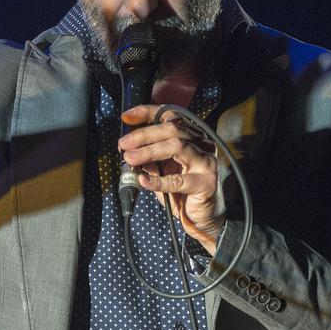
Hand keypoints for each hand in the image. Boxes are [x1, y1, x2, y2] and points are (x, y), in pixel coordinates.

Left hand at [119, 105, 225, 253]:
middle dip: (144, 135)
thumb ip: (149, 157)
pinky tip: (143, 181)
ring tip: (130, 158)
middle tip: (124, 144)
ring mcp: (206, 162)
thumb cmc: (181, 191)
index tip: (126, 117)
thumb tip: (128, 147)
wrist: (200, 217)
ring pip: (177, 146)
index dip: (147, 113)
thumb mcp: (161, 169)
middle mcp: (202, 144)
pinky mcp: (205, 183)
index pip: (170, 116)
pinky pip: (178, 180)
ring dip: (149, 151)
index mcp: (192, 136)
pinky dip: (158, 181)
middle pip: (172, 129)